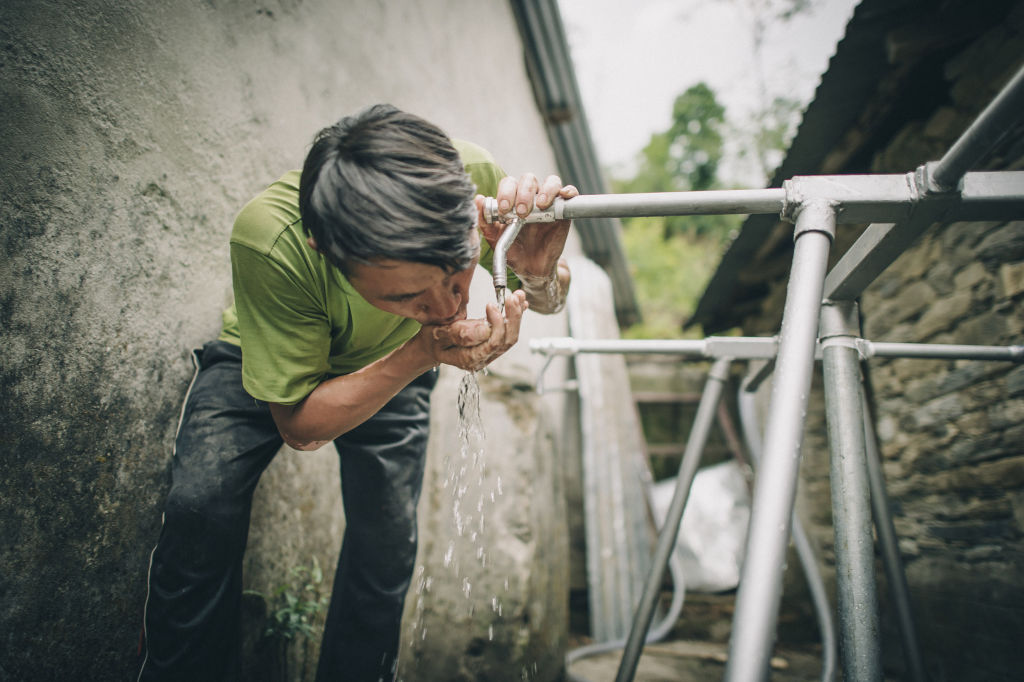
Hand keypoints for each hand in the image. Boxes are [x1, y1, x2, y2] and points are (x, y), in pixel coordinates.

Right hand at [413, 290, 528, 371]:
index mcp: (469, 358)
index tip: (491, 304)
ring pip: (510, 336)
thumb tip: (483, 329)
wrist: (432, 345)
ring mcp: (489, 352)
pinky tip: (522, 303)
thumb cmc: (433, 339)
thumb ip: (459, 333)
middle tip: (513, 297)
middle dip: (513, 318)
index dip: (496, 324)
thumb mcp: (438, 334)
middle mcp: (483, 358)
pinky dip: (515, 316)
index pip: (492, 344)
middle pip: (506, 340)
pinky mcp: (493, 342)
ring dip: (516, 315)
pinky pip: (508, 331)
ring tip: (518, 296)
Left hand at [476, 173, 578, 278]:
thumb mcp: (494, 238)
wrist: (529, 269)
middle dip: (523, 193)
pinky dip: (568, 191)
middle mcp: (531, 197)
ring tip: (541, 205)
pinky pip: (569, 193)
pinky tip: (564, 196)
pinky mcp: (563, 211)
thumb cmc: (512, 251)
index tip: (504, 210)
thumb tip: (478, 199)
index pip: (509, 183)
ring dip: (545, 190)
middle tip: (521, 212)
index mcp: (512, 199)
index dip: (506, 192)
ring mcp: (549, 203)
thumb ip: (484, 220)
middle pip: (528, 179)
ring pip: (550, 181)